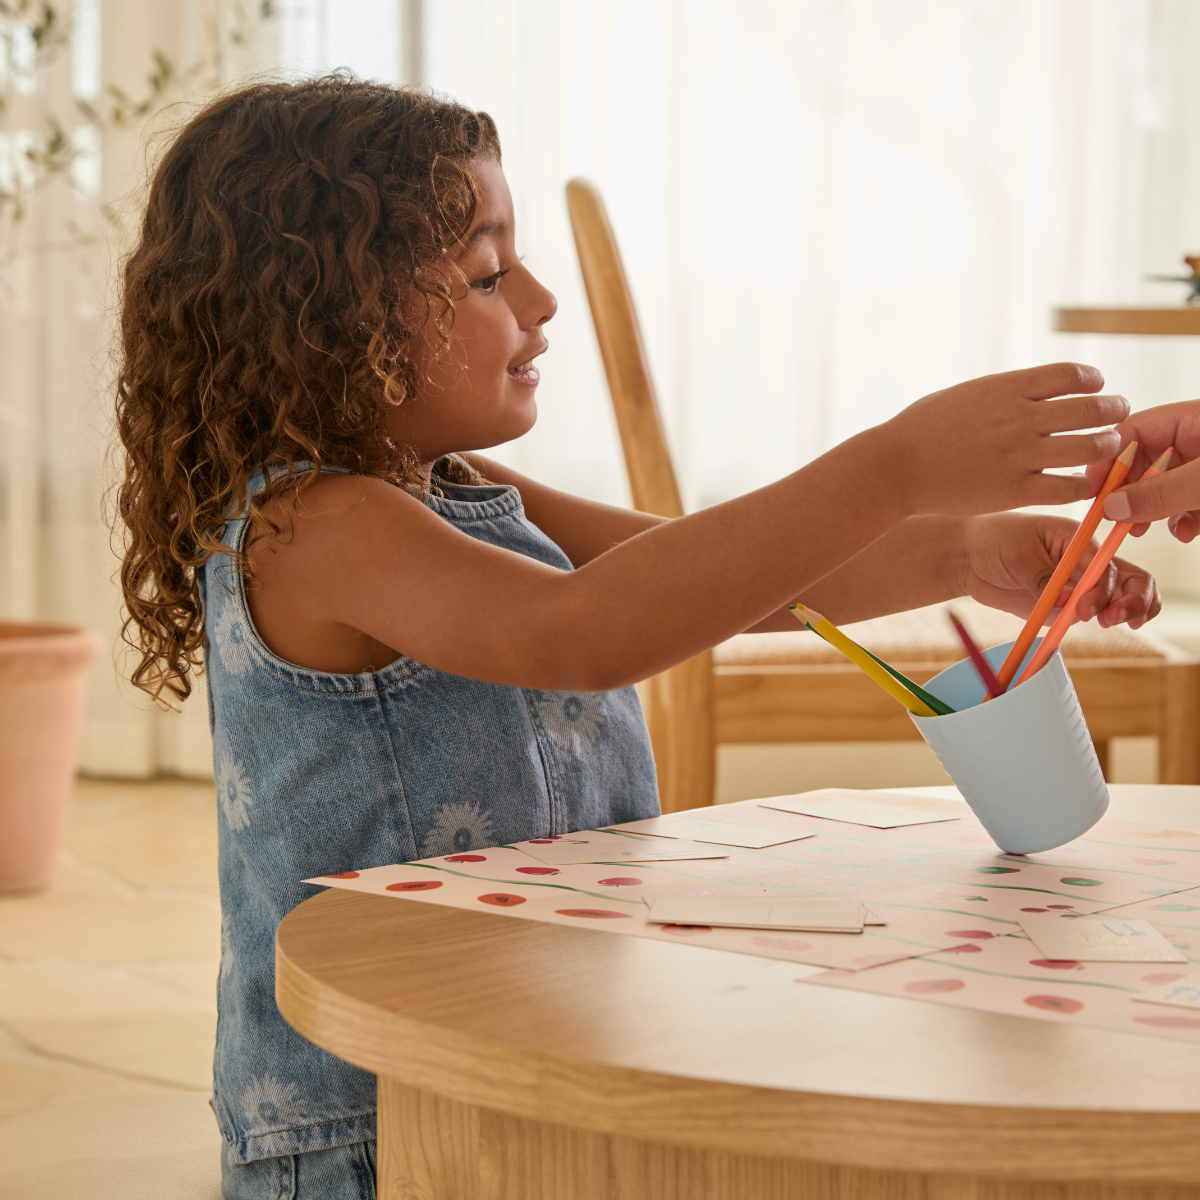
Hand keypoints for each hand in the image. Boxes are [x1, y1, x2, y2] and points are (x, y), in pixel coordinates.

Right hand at [886, 363, 1127, 515]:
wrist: (895, 465)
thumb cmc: (920, 429)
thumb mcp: (965, 394)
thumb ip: (1001, 392)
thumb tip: (1028, 391)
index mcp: (1008, 388)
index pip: (1072, 375)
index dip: (1093, 380)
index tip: (1097, 387)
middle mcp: (1021, 417)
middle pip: (1092, 409)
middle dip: (1113, 410)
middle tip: (1118, 415)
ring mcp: (1020, 454)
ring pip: (1090, 447)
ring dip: (1107, 446)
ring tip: (1107, 448)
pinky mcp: (1015, 490)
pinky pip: (1068, 487)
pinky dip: (1083, 484)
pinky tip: (1081, 483)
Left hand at [956, 513, 1160, 629]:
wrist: (968, 557)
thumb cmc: (993, 540)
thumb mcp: (1016, 553)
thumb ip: (1042, 578)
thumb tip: (1066, 602)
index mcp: (1080, 541)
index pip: (1108, 566)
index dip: (1104, 590)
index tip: (1085, 608)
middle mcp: (1087, 563)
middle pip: (1131, 581)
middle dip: (1134, 602)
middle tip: (1112, 620)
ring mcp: (1078, 586)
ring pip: (1116, 602)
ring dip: (1120, 614)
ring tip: (1104, 622)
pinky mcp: (1063, 606)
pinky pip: (1082, 618)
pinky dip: (1083, 625)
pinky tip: (1068, 625)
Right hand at [1085, 401, 1199, 540]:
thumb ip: (1162, 492)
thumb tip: (1114, 507)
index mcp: (1193, 420)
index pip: (1133, 431)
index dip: (1107, 460)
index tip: (1090, 490)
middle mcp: (1196, 440)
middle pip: (1144, 464)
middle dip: (1128, 493)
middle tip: (1113, 518)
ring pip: (1163, 488)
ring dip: (1152, 512)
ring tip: (1143, 529)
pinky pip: (1187, 504)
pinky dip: (1182, 521)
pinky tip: (1186, 530)